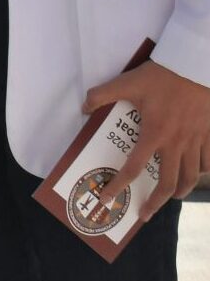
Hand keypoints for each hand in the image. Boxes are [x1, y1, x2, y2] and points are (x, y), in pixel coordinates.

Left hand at [84, 59, 209, 217]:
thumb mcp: (126, 82)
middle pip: (169, 183)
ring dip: (181, 191)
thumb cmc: (161, 76)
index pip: (134, 167)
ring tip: (172, 197)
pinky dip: (202, 172)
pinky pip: (208, 162)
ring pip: (191, 176)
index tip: (110, 198)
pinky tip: (196, 174)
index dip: (119, 185)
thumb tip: (83, 109)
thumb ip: (101, 95)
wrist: (195, 67)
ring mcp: (196, 141)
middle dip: (155, 202)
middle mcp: (176, 143)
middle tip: (146, 214)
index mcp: (153, 134)